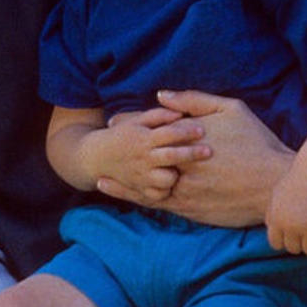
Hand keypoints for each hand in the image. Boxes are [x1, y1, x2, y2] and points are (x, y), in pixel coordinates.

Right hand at [86, 106, 209, 201]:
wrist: (97, 157)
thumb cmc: (124, 134)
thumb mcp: (138, 119)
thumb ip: (159, 115)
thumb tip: (180, 112)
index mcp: (144, 138)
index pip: (168, 133)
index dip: (186, 131)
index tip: (202, 129)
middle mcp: (143, 158)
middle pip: (171, 156)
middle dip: (191, 154)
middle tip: (209, 151)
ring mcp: (142, 176)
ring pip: (167, 179)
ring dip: (178, 174)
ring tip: (187, 170)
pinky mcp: (141, 190)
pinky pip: (160, 194)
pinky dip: (168, 189)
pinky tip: (175, 183)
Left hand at [97, 90, 292, 225]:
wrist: (273, 184)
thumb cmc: (256, 142)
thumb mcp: (231, 109)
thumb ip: (195, 101)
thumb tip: (161, 94)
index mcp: (188, 135)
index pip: (151, 128)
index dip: (131, 124)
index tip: (116, 122)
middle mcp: (181, 163)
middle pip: (144, 155)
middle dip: (123, 150)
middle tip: (105, 145)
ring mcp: (183, 187)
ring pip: (146, 183)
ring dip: (124, 180)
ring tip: (102, 178)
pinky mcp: (189, 208)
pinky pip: (157, 203)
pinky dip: (137, 198)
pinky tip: (123, 197)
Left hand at [266, 167, 306, 255]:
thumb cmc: (297, 179)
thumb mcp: (278, 194)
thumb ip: (272, 213)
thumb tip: (271, 229)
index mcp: (276, 220)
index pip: (277, 244)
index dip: (285, 239)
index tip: (293, 232)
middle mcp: (291, 227)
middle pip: (294, 249)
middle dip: (301, 241)